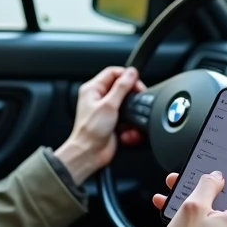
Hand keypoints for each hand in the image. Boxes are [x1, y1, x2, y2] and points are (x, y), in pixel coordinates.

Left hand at [54, 66, 145, 182]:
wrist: (89, 154)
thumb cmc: (90, 131)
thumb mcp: (109, 105)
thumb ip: (121, 87)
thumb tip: (131, 72)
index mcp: (92, 89)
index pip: (112, 72)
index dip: (126, 75)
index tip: (137, 82)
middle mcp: (98, 98)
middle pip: (121, 87)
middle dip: (131, 95)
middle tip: (138, 99)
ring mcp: (105, 110)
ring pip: (126, 104)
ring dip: (131, 112)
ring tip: (129, 119)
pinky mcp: (112, 122)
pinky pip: (127, 117)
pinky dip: (129, 124)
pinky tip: (126, 130)